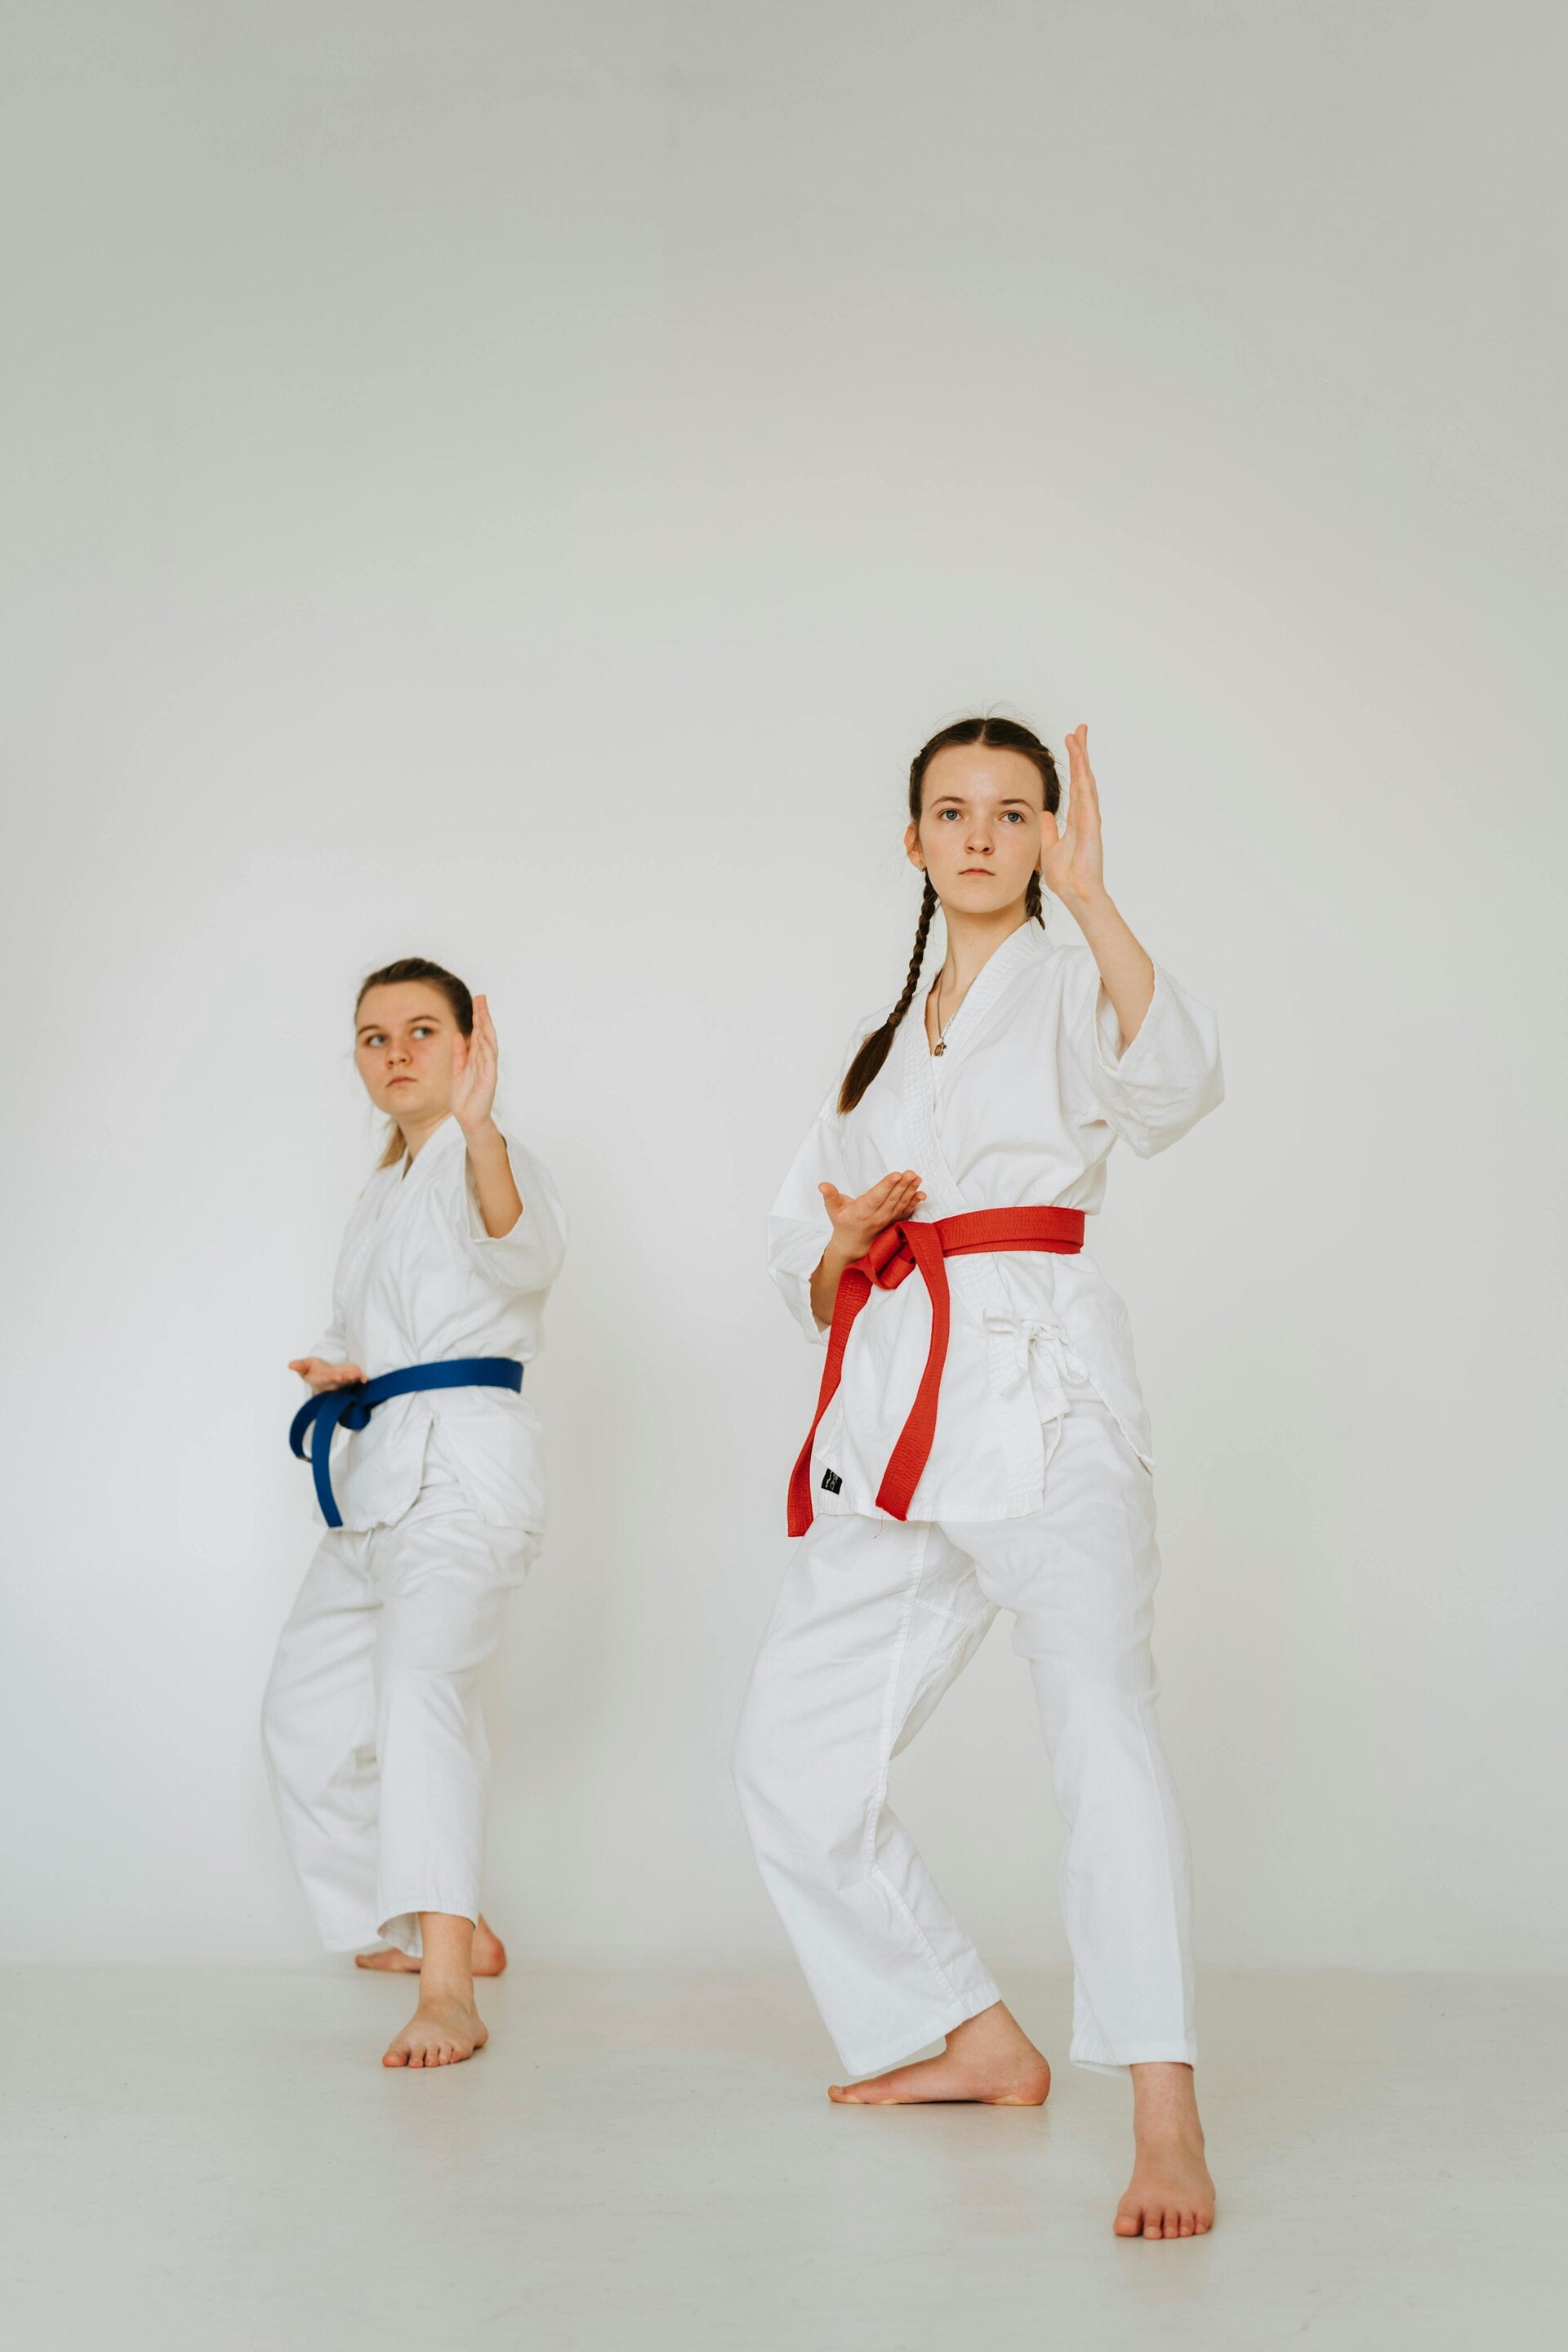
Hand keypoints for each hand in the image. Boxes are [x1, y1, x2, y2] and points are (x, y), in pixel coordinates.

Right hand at [288, 1358, 365, 1393]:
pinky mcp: (351, 1377)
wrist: (323, 1375)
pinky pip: (357, 1378)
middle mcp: (333, 1382)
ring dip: (353, 1378)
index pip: (326, 1378)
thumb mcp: (305, 1366)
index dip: (332, 1377)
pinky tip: (365, 1379)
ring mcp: (343, 1381)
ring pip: (349, 1380)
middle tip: (348, 1376)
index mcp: (321, 1379)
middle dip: (344, 1379)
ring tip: (357, 1375)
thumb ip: (299, 1366)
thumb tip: (290, 1365)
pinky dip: (361, 1378)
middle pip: (340, 1381)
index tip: (337, 1376)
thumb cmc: (313, 1370)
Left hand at [450, 993, 498, 1134]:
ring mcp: (488, 1069)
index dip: (478, 1016)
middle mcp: (485, 1061)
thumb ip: (459, 1053)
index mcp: (477, 1058)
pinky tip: (482, 1037)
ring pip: (488, 1044)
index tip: (477, 999)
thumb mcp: (457, 1070)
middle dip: (483, 1015)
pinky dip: (486, 1049)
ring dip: (486, 1028)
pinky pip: (488, 1061)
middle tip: (481, 997)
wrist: (468, 1118)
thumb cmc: (465, 1097)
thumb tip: (458, 1035)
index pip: (479, 1032)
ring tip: (482, 1012)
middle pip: (486, 1033)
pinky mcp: (488, 1080)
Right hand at [819, 1171, 925, 1264]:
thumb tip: (822, 1185)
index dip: (886, 1186)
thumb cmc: (843, 1222)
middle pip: (891, 1199)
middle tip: (911, 1172)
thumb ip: (830, 1195)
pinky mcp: (894, 1222)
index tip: (896, 1174)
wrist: (853, 1244)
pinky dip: (914, 1203)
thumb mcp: (833, 1209)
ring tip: (917, 1178)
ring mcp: (887, 1221)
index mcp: (861, 1212)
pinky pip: (906, 1212)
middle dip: (902, 1185)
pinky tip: (922, 1195)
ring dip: (910, 1191)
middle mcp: (876, 1217)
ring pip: (900, 1204)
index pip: (876, 1197)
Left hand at [1039, 725, 1105, 908]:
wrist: (1077, 894)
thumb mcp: (1049, 848)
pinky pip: (1087, 799)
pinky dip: (1084, 781)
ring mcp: (1090, 819)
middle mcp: (1085, 814)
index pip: (1075, 784)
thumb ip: (1049, 830)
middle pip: (1083, 776)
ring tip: (1078, 737)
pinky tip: (1082, 764)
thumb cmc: (1067, 876)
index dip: (1074, 763)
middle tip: (1079, 729)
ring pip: (1086, 782)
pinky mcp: (1091, 827)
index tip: (1071, 741)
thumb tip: (1045, 814)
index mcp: (1076, 818)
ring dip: (1082, 759)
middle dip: (1081, 752)